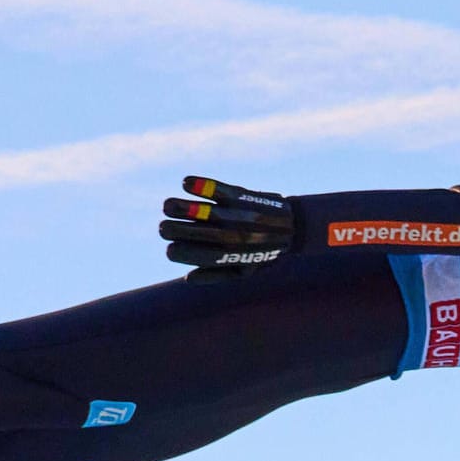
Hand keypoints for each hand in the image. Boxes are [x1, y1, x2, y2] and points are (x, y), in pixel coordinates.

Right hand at [159, 176, 295, 281]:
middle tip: (164, 228)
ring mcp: (238, 215)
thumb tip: (187, 278)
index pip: (199, 256)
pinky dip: (203, 185)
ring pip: (204, 212)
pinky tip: (186, 182)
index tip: (170, 249)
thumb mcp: (244, 270)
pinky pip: (219, 190)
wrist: (295, 227)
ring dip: (180, 208)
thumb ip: (216, 275)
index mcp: (233, 255)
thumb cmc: (264, 252)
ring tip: (166, 206)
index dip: (179, 253)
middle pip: (197, 233)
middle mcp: (234, 236)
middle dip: (174, 230)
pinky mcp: (242, 196)